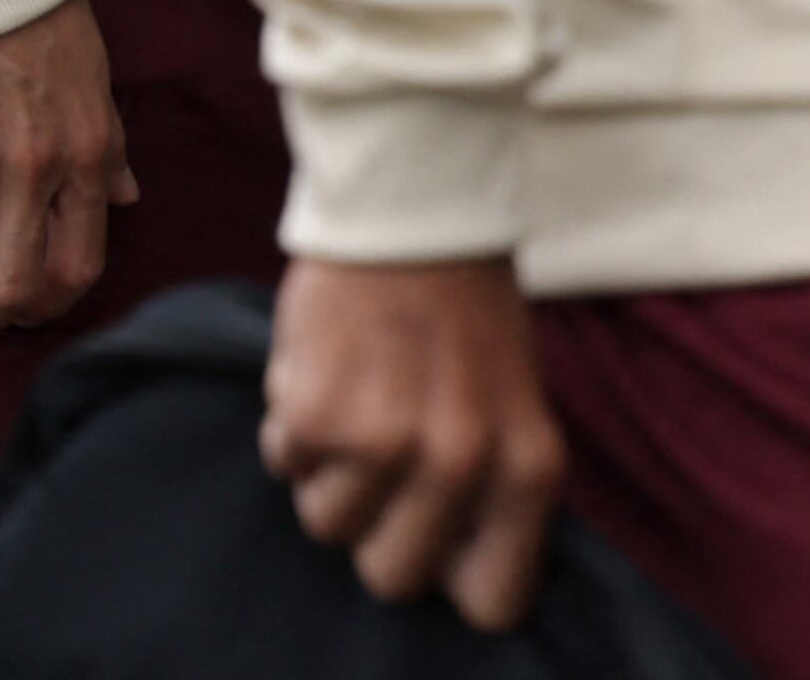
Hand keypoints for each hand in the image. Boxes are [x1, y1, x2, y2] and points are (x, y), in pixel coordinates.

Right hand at [260, 254, 566, 632]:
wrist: (413, 208)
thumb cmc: (467, 309)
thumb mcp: (513, 401)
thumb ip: (491, 488)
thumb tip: (457, 574)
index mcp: (526, 467)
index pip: (494, 602)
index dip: (456, 576)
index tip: (441, 541)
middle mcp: (462, 466)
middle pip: (393, 578)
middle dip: (379, 527)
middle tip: (387, 458)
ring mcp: (387, 447)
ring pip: (327, 525)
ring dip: (331, 471)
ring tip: (361, 395)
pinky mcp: (318, 420)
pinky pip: (284, 465)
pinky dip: (293, 424)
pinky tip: (327, 370)